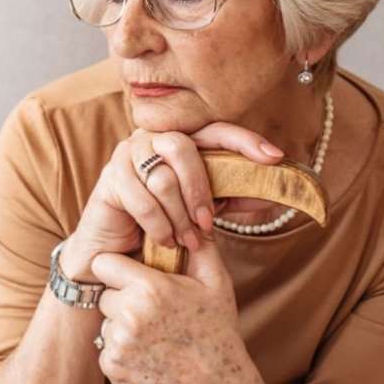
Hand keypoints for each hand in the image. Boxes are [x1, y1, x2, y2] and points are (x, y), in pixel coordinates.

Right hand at [67, 122, 283, 280]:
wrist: (113, 253)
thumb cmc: (159, 226)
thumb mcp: (202, 211)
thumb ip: (232, 199)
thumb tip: (272, 194)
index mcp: (177, 140)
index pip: (214, 130)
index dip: (244, 141)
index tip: (274, 158)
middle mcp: (150, 139)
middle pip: (182, 147)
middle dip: (200, 189)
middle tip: (208, 223)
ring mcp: (126, 155)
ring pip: (163, 177)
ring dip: (179, 216)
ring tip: (186, 241)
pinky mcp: (109, 179)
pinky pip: (142, 199)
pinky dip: (158, 225)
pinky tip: (163, 240)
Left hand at [91, 228, 253, 383]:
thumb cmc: (217, 331)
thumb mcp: (216, 284)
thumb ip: (201, 248)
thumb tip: (194, 220)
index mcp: (149, 288)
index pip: (104, 263)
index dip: (118, 268)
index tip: (130, 276)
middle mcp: (128, 315)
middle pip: (105, 295)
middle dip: (122, 300)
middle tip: (153, 313)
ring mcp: (119, 345)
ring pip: (106, 323)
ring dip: (122, 328)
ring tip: (155, 337)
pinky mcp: (113, 369)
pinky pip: (106, 350)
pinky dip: (122, 353)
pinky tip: (150, 356)